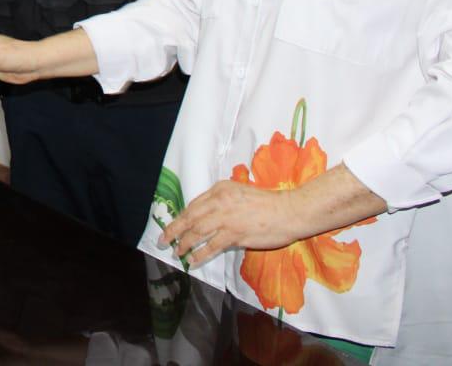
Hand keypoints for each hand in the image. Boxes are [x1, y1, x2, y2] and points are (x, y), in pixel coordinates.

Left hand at [158, 180, 299, 268]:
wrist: (289, 211)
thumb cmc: (267, 203)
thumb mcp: (239, 192)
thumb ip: (222, 201)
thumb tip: (207, 213)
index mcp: (220, 189)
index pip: (193, 205)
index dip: (181, 217)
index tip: (172, 226)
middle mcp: (219, 202)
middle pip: (189, 217)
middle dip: (173, 230)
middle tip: (162, 240)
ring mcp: (226, 219)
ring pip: (197, 232)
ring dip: (183, 243)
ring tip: (176, 252)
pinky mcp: (235, 235)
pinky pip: (211, 246)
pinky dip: (199, 254)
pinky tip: (192, 260)